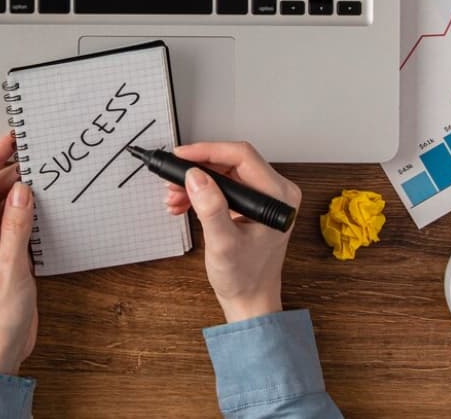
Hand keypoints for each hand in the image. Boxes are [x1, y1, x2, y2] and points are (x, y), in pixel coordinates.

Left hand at [0, 133, 37, 374]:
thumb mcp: (10, 267)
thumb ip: (16, 226)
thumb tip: (21, 190)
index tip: (9, 139)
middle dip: (8, 171)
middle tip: (32, 153)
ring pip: (1, 205)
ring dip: (18, 191)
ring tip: (40, 174)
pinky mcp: (2, 255)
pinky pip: (11, 223)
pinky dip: (25, 211)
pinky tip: (40, 205)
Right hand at [165, 142, 300, 322]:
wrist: (250, 300)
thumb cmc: (245, 278)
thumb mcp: (223, 244)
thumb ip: (210, 209)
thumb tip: (195, 177)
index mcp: (278, 196)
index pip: (241, 156)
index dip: (208, 151)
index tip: (181, 157)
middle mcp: (275, 192)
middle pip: (230, 162)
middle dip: (197, 170)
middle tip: (172, 180)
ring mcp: (262, 197)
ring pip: (223, 174)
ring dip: (195, 182)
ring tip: (173, 197)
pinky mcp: (250, 204)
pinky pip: (222, 186)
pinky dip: (200, 192)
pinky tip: (182, 203)